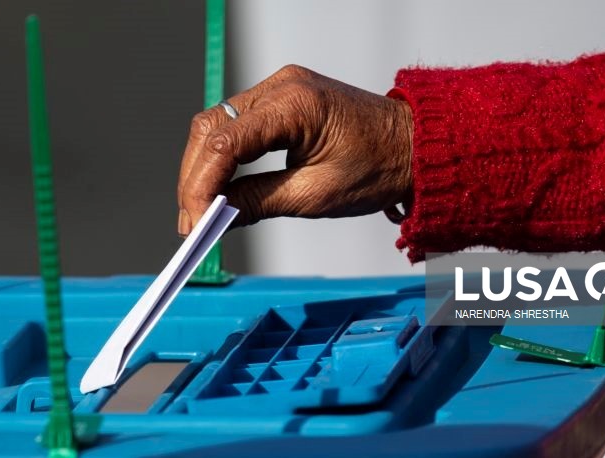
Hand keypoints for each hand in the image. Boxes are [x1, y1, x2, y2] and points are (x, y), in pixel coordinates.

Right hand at [177, 64, 412, 234]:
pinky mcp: (281, 100)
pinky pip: (237, 127)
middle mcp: (281, 86)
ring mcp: (279, 88)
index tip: (195, 224)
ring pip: (218, 126)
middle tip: (191, 224)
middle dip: (195, 179)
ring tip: (200, 212)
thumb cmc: (378, 168)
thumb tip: (215, 217)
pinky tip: (218, 189)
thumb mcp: (316, 195)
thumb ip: (259, 202)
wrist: (414, 146)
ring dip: (204, 169)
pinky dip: (223, 159)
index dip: (201, 185)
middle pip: (211, 128)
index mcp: (295, 104)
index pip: (225, 143)